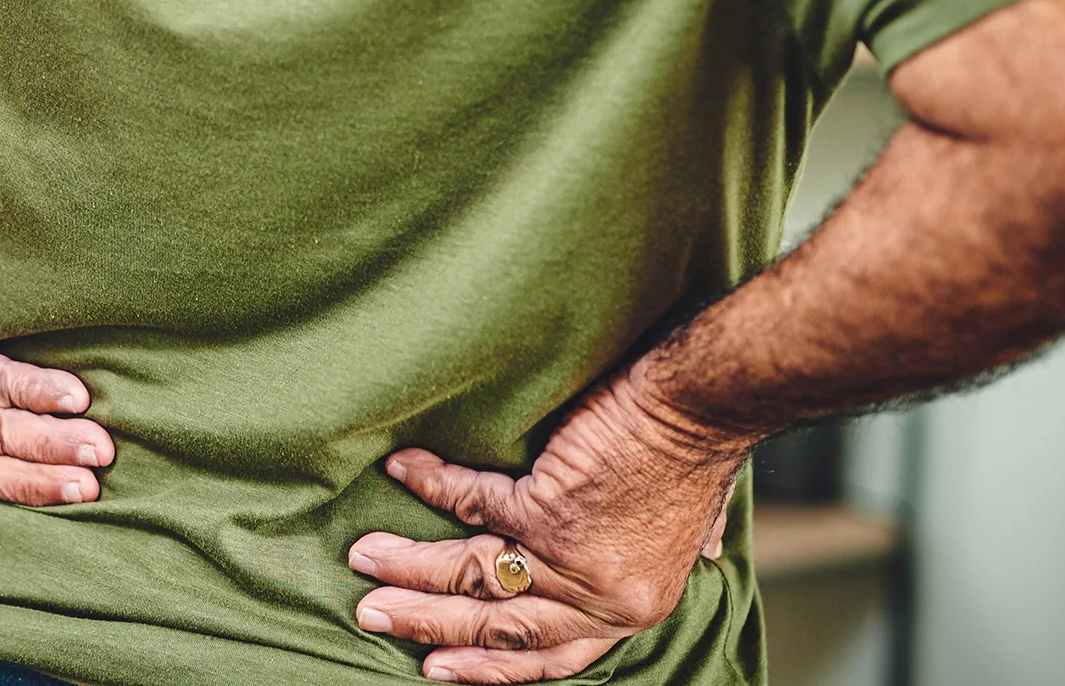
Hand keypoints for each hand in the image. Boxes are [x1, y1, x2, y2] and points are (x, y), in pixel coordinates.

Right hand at [347, 371, 746, 682]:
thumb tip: (698, 554)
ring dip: (410, 566)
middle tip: (373, 616)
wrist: (699, 404)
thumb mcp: (693, 527)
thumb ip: (672, 551)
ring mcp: (570, 558)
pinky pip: (472, 504)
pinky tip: (401, 469)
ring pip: (473, 574)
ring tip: (364, 557)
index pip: (549, 656)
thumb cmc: (696, 454)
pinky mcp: (548, 510)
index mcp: (627, 610)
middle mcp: (597, 598)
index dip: (488, 667)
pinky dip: (431, 484)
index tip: (438, 668)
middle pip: (496, 625)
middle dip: (426, 623)